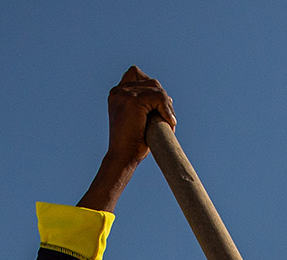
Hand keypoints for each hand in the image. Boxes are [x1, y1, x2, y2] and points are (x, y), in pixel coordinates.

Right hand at [78, 66, 175, 211]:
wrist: (122, 158)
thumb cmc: (132, 144)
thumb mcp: (140, 120)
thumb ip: (147, 106)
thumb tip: (168, 99)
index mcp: (117, 94)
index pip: (137, 74)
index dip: (152, 88)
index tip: (159, 108)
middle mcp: (118, 91)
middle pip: (150, 81)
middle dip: (162, 98)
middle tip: (167, 118)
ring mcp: (124, 94)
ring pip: (155, 88)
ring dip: (166, 105)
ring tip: (168, 122)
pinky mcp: (133, 101)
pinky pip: (158, 97)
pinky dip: (166, 109)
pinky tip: (169, 122)